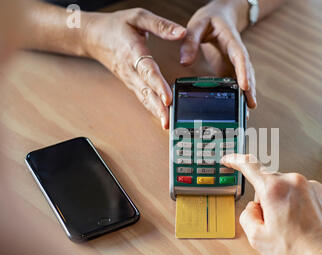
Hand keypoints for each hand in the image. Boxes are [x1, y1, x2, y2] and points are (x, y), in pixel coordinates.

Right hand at [83, 8, 185, 128]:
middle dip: (157, 107)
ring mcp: (129, 79)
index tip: (168, 98)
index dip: (158, 85)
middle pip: (146, 91)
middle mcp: (129, 69)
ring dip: (155, 112)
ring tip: (167, 125)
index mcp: (132, 51)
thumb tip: (182, 32)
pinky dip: (151, 108)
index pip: (147, 71)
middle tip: (168, 121)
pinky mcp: (130, 83)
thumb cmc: (116, 25)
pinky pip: (142, 97)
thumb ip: (161, 25)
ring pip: (144, 97)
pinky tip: (161, 117)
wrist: (92, 36)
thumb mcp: (138, 16)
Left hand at [180, 0, 256, 108]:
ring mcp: (235, 65)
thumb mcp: (197, 24)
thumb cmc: (209, 20)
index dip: (244, 72)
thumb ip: (190, 41)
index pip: (240, 57)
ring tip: (245, 115)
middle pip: (247, 73)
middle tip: (250, 106)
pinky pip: (236, 85)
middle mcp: (237, 55)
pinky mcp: (231, 71)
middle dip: (250, 90)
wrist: (219, 17)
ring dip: (246, 97)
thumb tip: (184, 62)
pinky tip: (236, 111)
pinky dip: (237, 98)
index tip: (245, 86)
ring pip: (244, 82)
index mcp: (232, 41)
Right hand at [221, 154, 321, 254]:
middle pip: (271, 184)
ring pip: (290, 189)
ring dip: (287, 203)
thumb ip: (247, 216)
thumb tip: (253, 208)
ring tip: (294, 228)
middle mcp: (294, 181)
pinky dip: (303, 205)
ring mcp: (313, 186)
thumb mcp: (257, 238)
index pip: (249, 166)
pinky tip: (306, 223)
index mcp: (274, 188)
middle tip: (274, 224)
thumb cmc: (297, 251)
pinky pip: (307, 194)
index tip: (230, 159)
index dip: (236, 161)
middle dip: (268, 200)